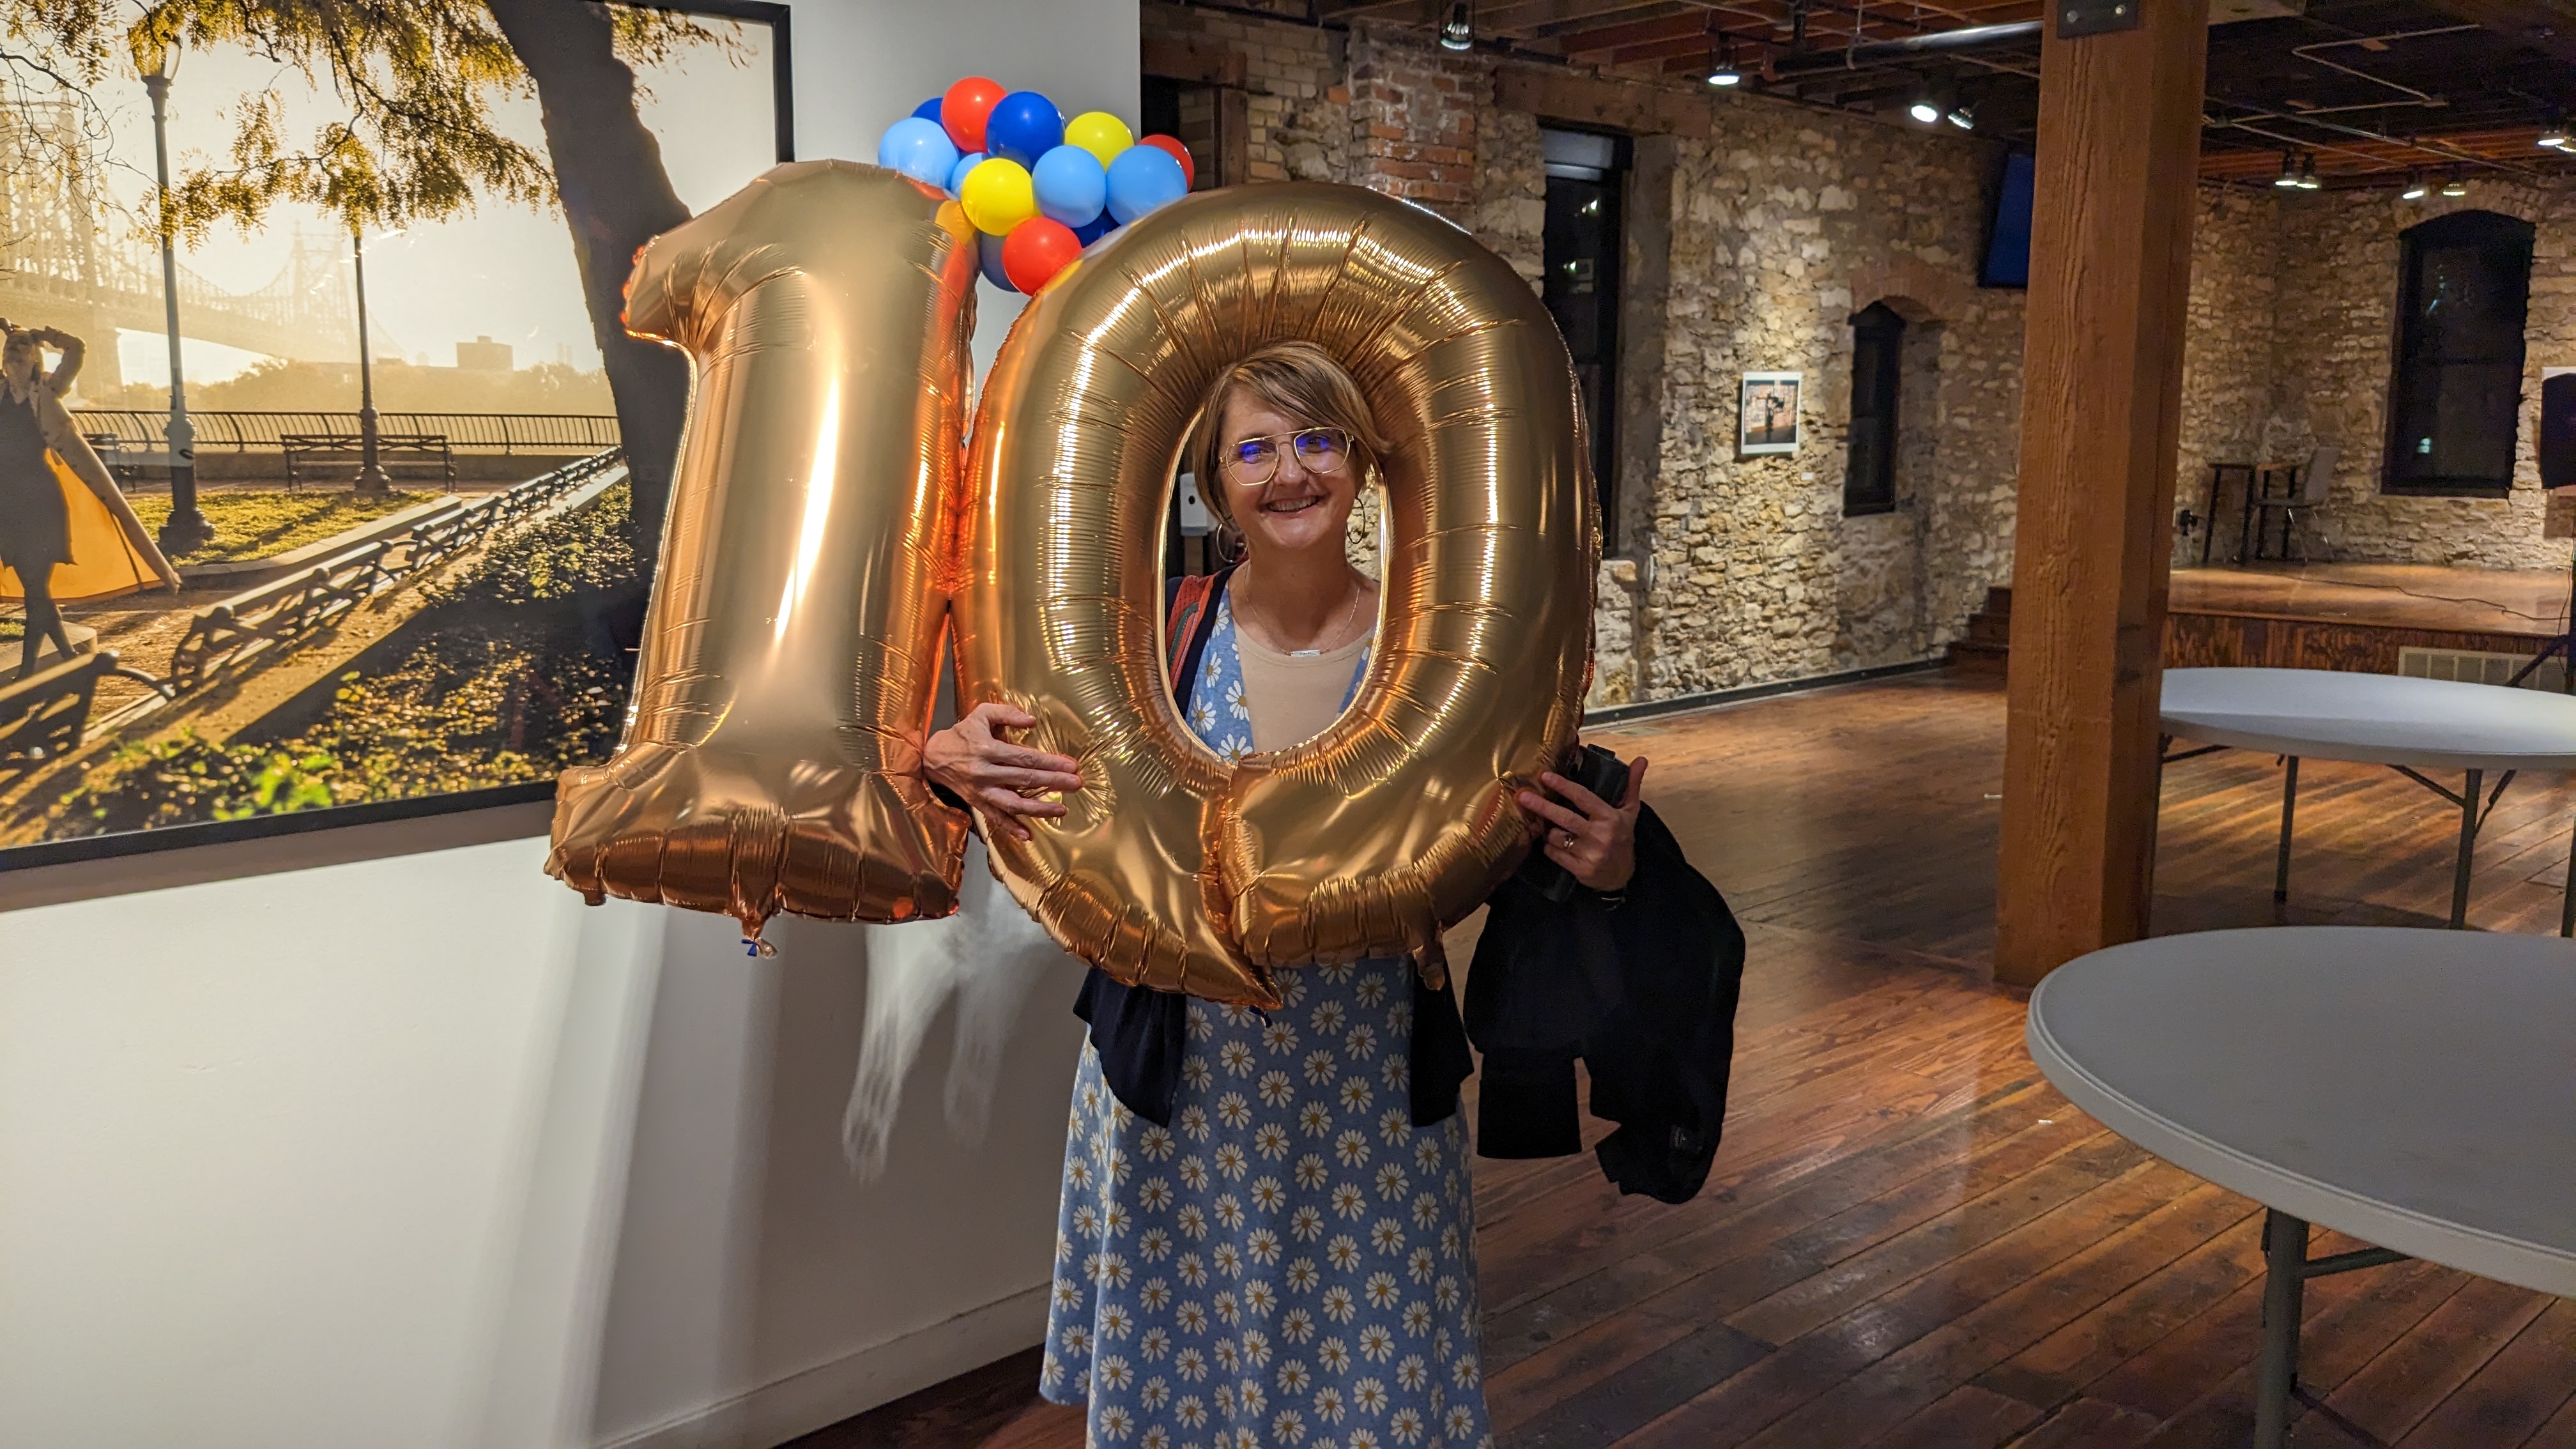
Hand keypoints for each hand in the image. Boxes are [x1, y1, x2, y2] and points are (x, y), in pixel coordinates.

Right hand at [922, 702, 1083, 841]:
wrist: (932, 757)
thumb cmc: (962, 734)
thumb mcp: (981, 714)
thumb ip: (1007, 713)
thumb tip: (1032, 721)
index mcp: (987, 748)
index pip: (1024, 757)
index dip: (1049, 762)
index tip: (1070, 765)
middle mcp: (984, 772)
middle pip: (1024, 780)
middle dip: (1053, 782)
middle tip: (1076, 784)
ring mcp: (980, 791)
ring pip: (1012, 804)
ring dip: (1038, 809)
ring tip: (1061, 810)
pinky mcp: (977, 803)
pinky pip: (995, 819)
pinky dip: (1011, 828)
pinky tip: (1028, 835)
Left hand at [1517, 754, 1646, 893]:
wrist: (1623, 875)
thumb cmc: (1622, 838)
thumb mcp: (1630, 812)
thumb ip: (1631, 785)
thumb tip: (1641, 760)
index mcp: (1610, 817)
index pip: (1583, 798)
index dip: (1563, 786)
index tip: (1545, 776)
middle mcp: (1600, 835)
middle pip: (1565, 817)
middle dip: (1542, 806)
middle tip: (1523, 796)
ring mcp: (1589, 854)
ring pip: (1556, 836)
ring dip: (1546, 829)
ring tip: (1547, 825)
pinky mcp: (1580, 869)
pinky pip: (1554, 853)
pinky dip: (1549, 847)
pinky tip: (1552, 843)